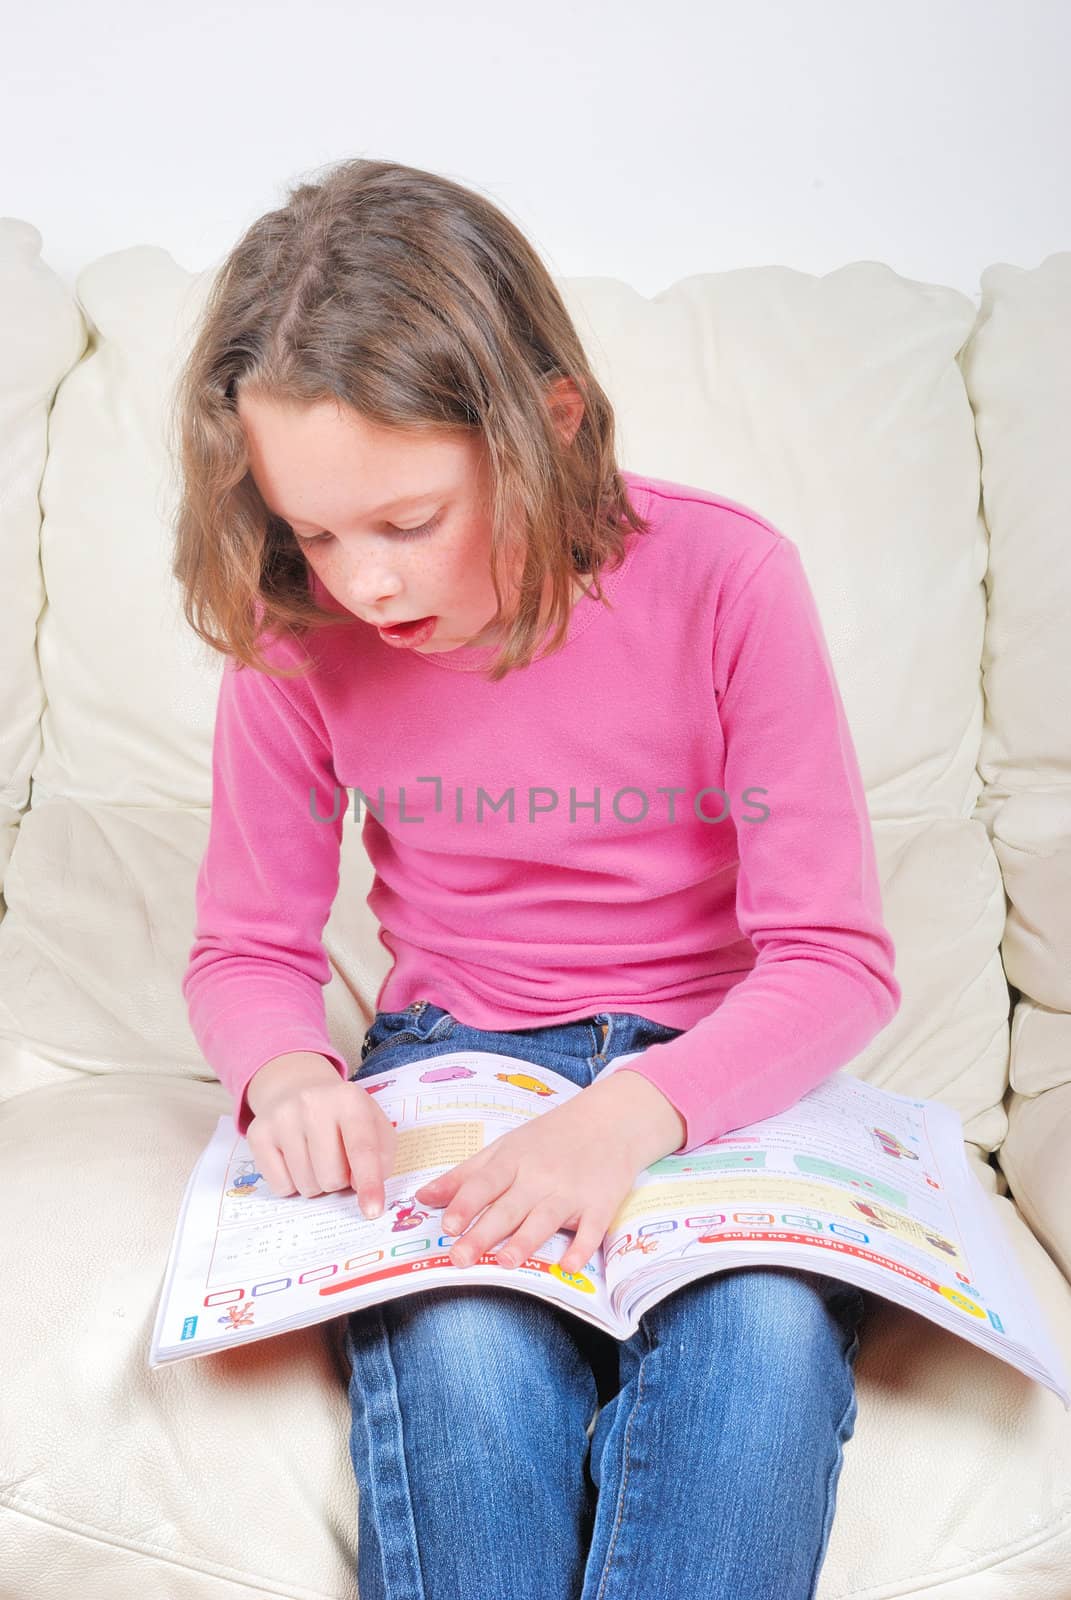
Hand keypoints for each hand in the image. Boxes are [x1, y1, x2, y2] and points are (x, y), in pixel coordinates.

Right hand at [245, 1051, 396, 1219]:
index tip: (373, 1211)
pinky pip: (280, 1187)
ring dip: (316, 1183)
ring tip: (316, 1157)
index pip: (362, 1149)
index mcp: (349, 1100)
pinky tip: (294, 1159)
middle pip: (331, 1177)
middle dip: (339, 1181)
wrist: (297, 1088)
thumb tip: (361, 1187)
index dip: (369, 1183)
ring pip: (306, 1186)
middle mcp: (312, 1103)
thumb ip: (381, 1156)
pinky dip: (292, 1184)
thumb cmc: (342, 1115)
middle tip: (337, 1161)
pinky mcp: (257, 1134)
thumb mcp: (374, 1124)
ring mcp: (281, 1118)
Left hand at [412, 1071, 683, 1274]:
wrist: (608, 1121)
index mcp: (513, 1160)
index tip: (446, 1226)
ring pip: (544, 1219)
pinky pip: (591, 1229)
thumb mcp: (504, 1148)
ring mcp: (571, 1191)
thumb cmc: (548, 1138)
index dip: (465, 1205)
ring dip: (526, 1241)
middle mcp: (539, 1176)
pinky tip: (570, 1265)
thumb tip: (421, 1197)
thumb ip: (464, 1175)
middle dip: (483, 1233)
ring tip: (504, 1263)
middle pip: (507, 1208)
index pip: (484, 1184)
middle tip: (459, 1258)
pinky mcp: (600, 1204)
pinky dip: (582, 1247)